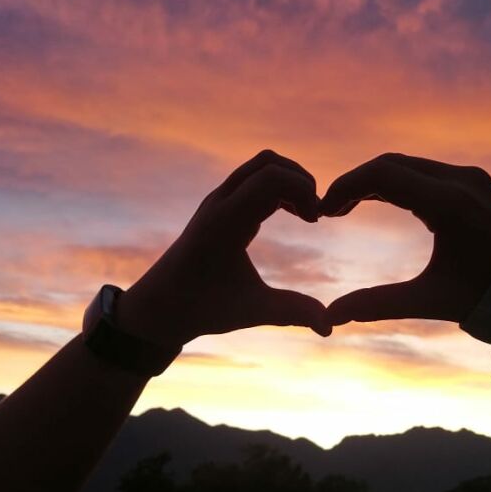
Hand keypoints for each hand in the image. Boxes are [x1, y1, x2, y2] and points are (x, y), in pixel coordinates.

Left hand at [116, 150, 330, 344]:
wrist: (160, 306)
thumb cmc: (202, 309)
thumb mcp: (251, 312)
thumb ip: (293, 313)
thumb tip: (330, 328)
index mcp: (226, 222)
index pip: (271, 177)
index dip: (304, 190)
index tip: (317, 221)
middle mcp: (219, 203)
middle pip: (268, 163)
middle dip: (300, 180)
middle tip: (316, 215)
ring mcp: (217, 201)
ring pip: (261, 167)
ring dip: (290, 182)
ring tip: (308, 215)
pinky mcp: (219, 206)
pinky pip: (254, 179)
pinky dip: (279, 188)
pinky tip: (293, 215)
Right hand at [320, 153, 490, 325]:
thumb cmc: (487, 294)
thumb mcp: (430, 300)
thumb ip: (378, 305)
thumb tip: (331, 317)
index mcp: (449, 204)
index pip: (383, 175)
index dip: (346, 187)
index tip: (324, 210)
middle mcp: (460, 180)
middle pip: (391, 164)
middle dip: (356, 183)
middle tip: (330, 210)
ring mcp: (470, 176)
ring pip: (407, 164)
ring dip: (375, 181)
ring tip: (348, 207)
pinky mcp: (474, 180)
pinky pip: (425, 170)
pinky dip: (397, 181)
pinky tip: (380, 202)